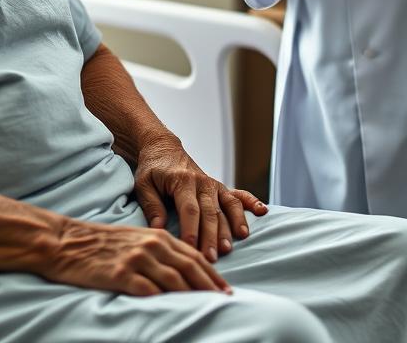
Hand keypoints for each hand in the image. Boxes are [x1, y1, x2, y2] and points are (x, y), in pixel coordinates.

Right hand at [46, 218, 231, 295]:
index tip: (225, 288)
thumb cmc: (102, 243)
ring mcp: (136, 259)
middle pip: (189, 267)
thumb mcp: (136, 239)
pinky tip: (173, 310)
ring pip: (173, 279)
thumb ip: (160, 251)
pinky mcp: (120, 274)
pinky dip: (163, 300)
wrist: (67, 242)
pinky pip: (147, 290)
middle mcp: (150, 245)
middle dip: (210, 285)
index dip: (211, 273)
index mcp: (156, 235)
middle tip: (224, 300)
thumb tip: (184, 273)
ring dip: (192, 295)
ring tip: (206, 308)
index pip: (192, 255)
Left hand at [133, 139, 267, 263]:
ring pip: (226, 207)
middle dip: (211, 237)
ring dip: (230, 227)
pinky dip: (251, 202)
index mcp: (182, 181)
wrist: (163, 148)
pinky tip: (262, 211)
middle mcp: (201, 182)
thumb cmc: (152, 169)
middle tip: (211, 259)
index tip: (190, 250)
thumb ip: (151, 206)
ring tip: (231, 246)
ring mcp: (213, 184)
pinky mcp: (220, 187)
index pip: (189, 209)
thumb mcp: (143, 184)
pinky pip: (238, 194)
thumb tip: (158, 230)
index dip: (191, 230)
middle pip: (209, 213)